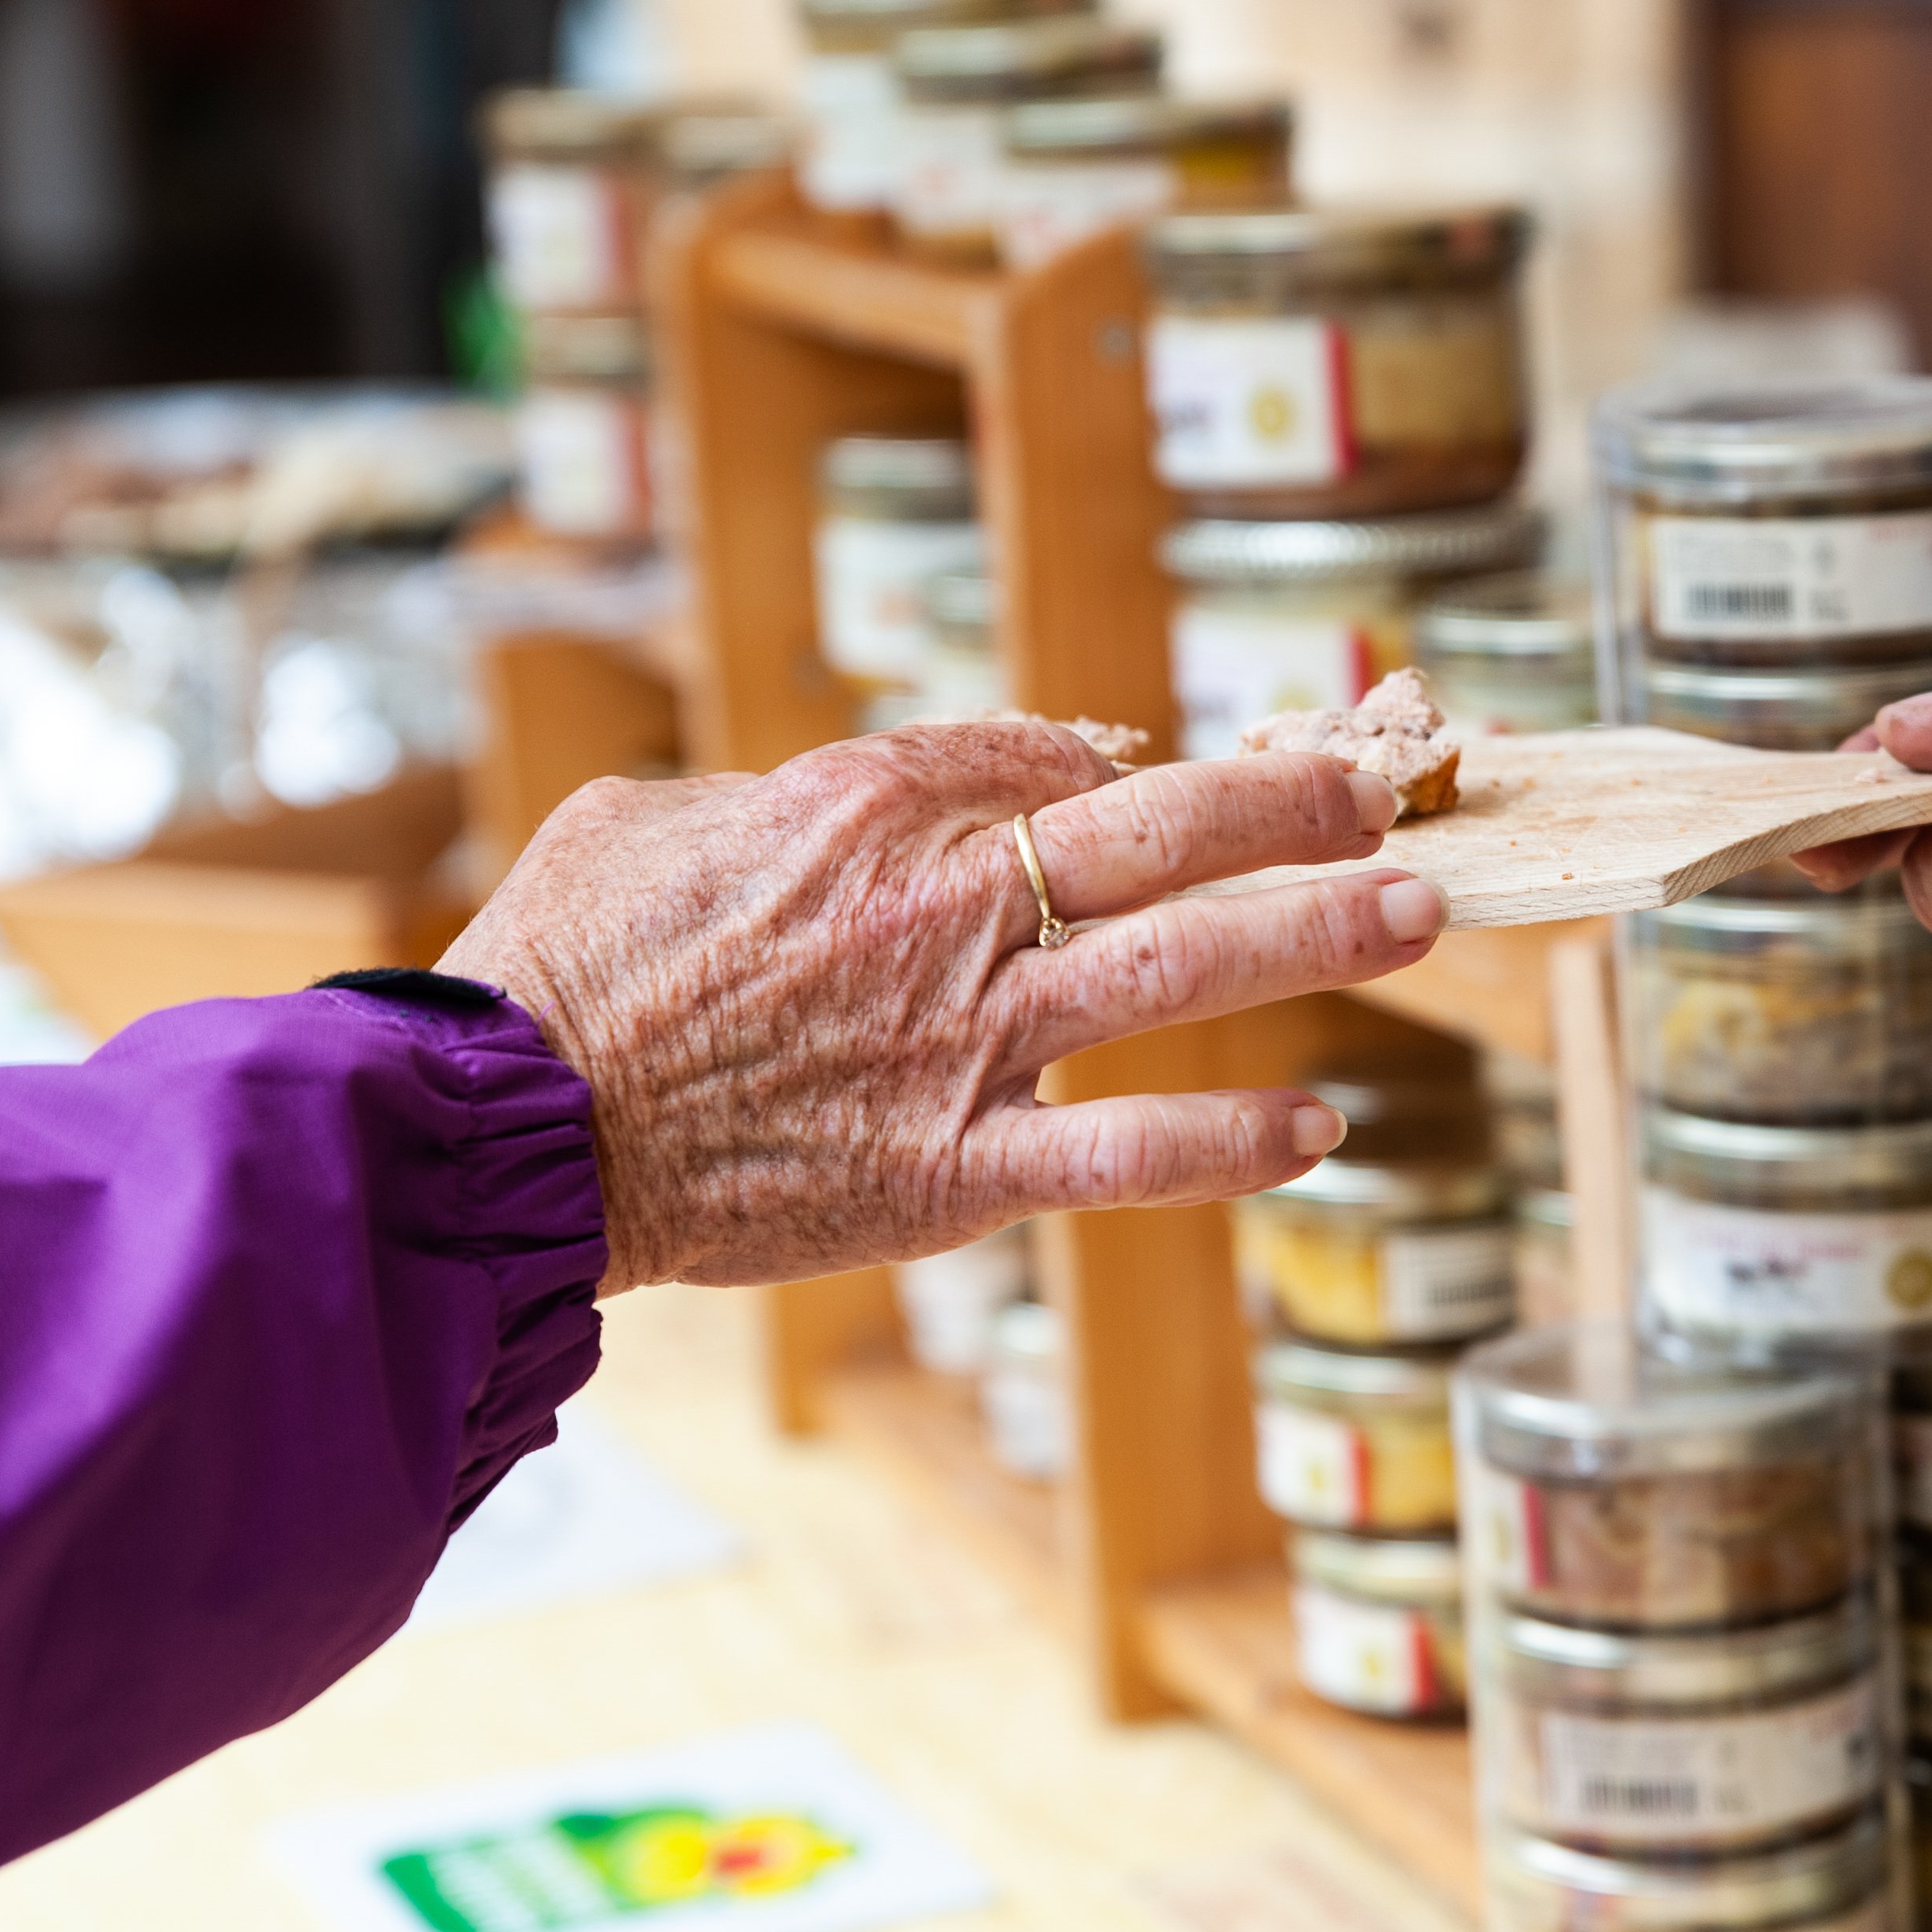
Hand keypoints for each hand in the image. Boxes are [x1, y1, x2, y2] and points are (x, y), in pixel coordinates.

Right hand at [439, 722, 1445, 1291]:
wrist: (512, 1133)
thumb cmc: (556, 970)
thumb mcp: (651, 820)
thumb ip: (771, 795)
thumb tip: (838, 792)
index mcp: (862, 809)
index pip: (1035, 760)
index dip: (1114, 763)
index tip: (1171, 777)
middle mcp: (941, 909)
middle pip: (1158, 832)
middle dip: (1287, 804)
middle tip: (1379, 792)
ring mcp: (961, 1042)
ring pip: (1179, 965)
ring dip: (1315, 933)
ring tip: (1420, 909)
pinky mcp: (954, 1170)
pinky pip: (1123, 1153)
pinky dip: (1226, 1142)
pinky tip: (1317, 1130)